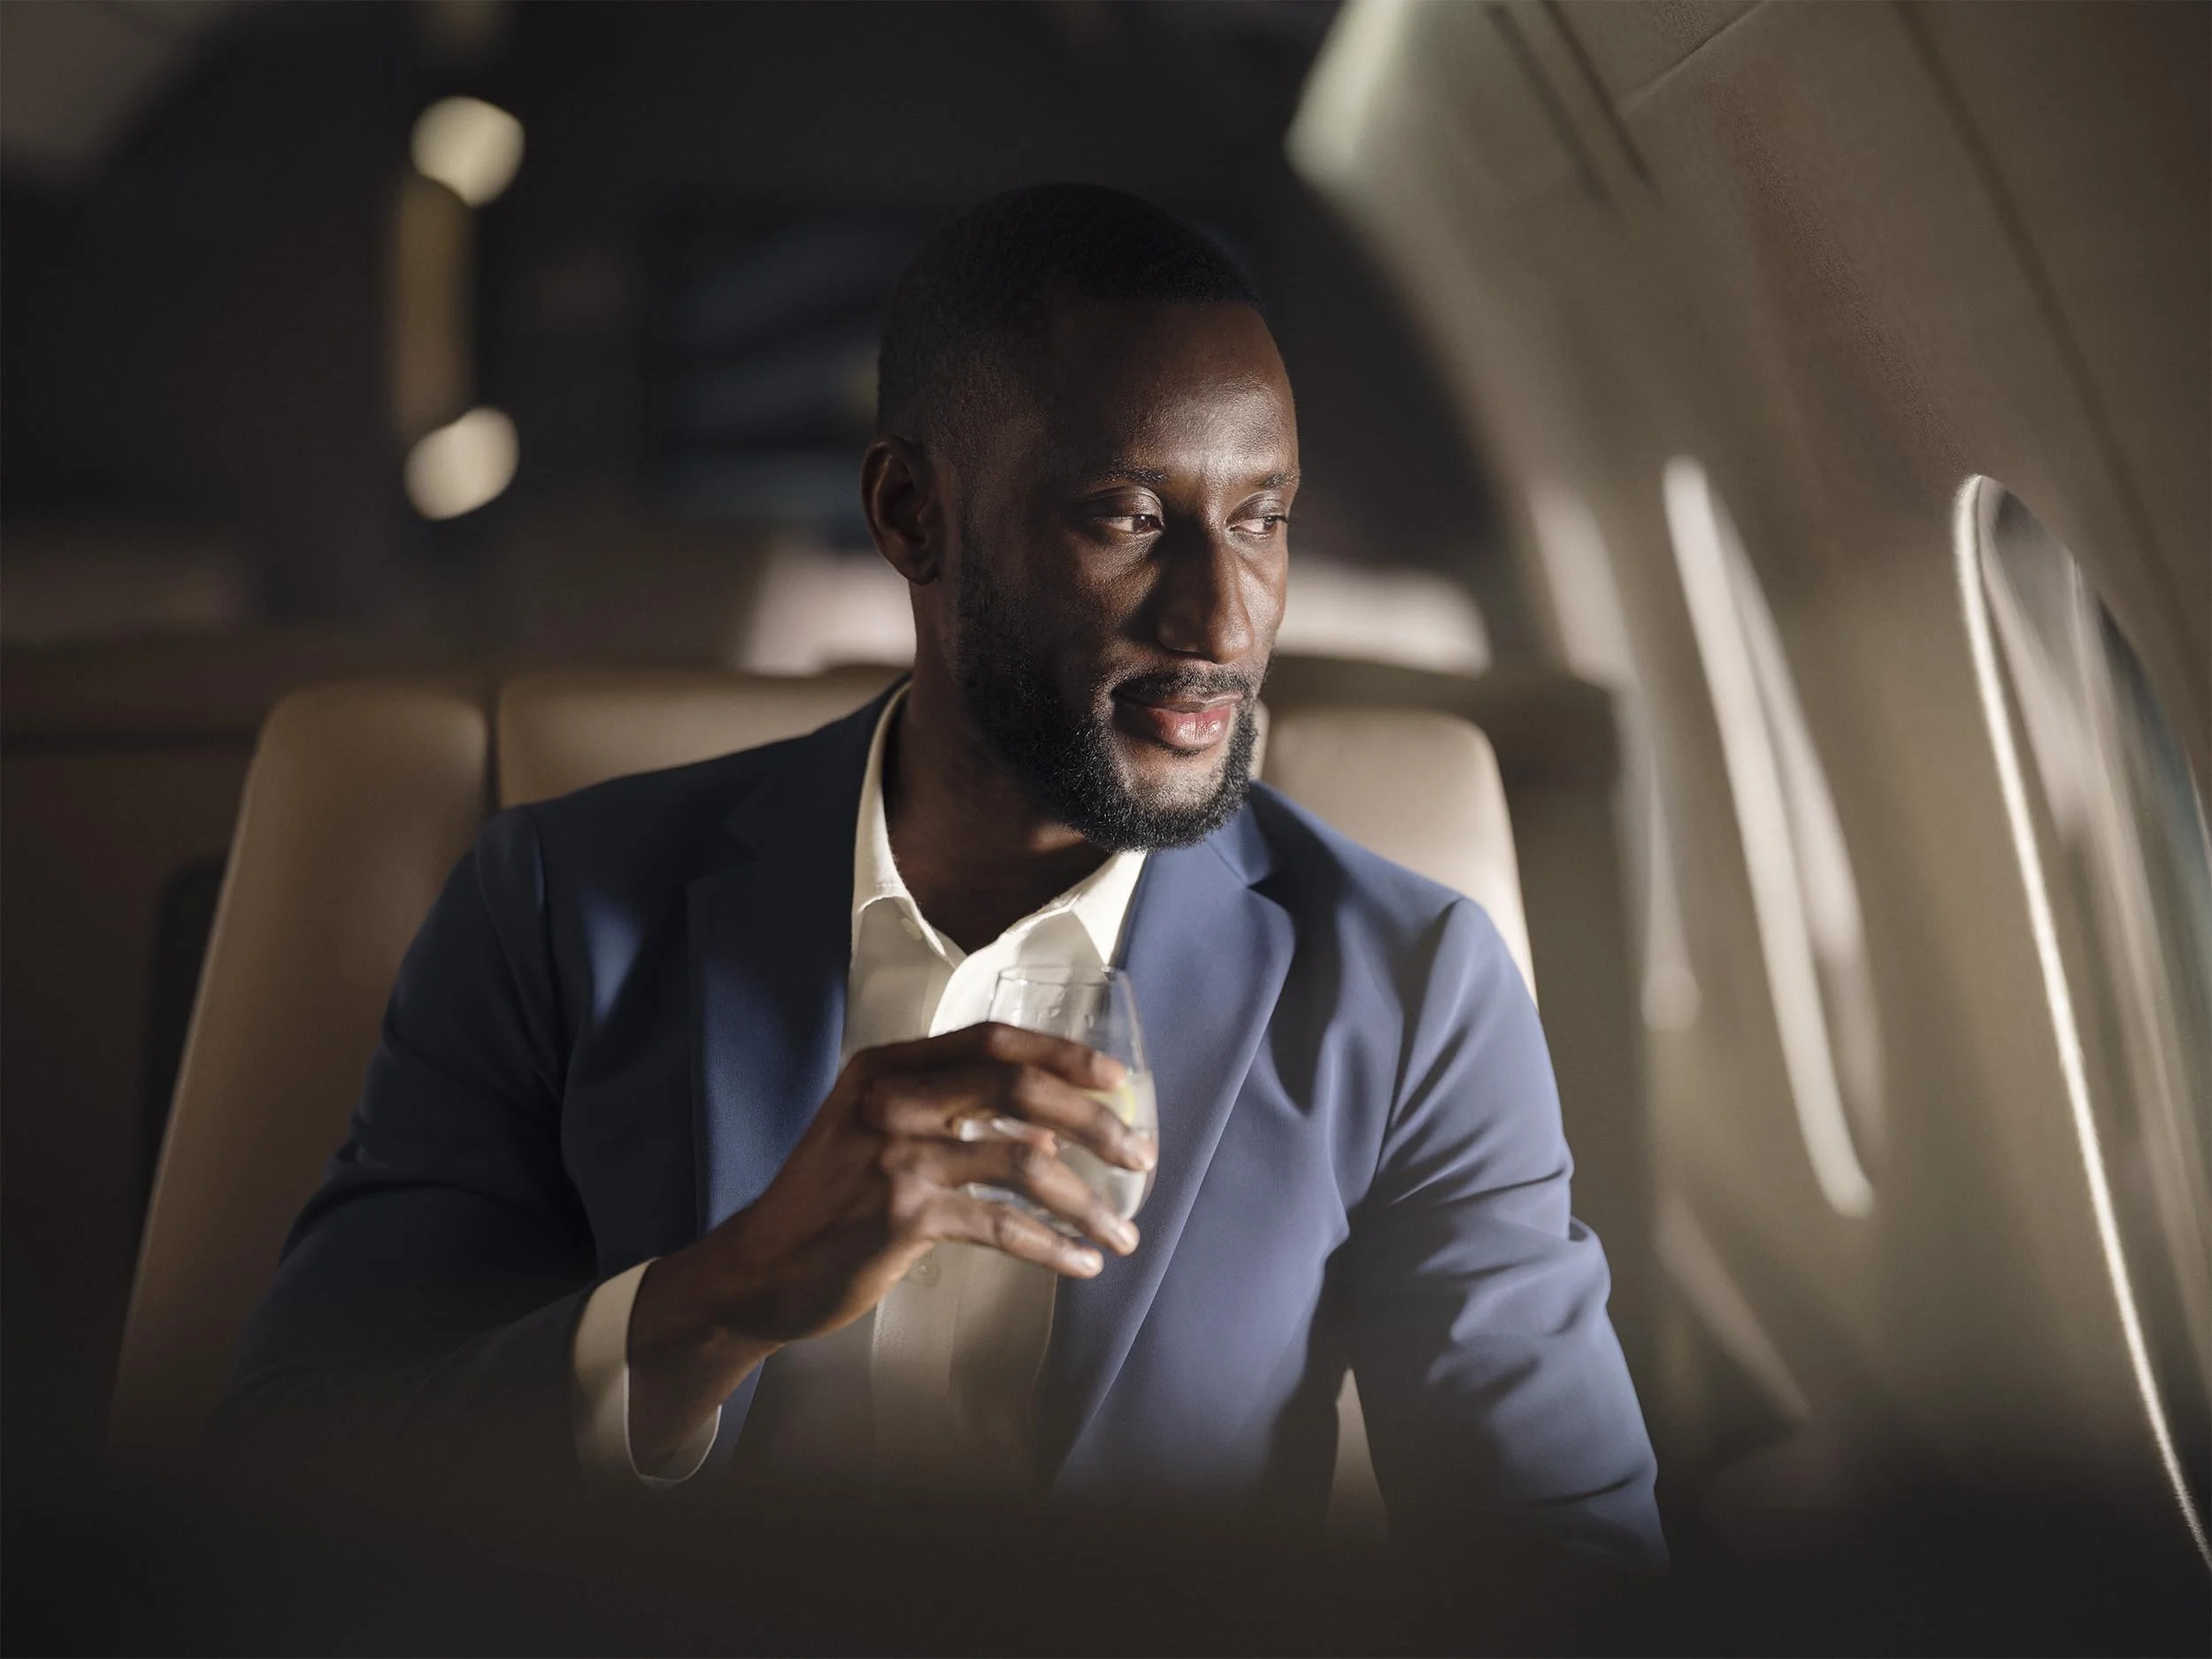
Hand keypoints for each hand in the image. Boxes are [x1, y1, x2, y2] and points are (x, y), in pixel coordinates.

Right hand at [623, 1022, 1157, 1470]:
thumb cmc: (828, 1203)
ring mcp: (896, 1157)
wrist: (758, 1269)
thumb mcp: (878, 1135)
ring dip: (1086, 1201)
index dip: (1064, 1055)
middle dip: (1094, 1122)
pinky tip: (1080, 1264)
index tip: (1118, 1080)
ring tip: (1122, 1235)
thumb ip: (955, 1119)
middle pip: (1019, 1088)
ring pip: (1023, 1164)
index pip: (993, 1040)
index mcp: (889, 1068)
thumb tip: (1049, 1129)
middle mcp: (893, 1100)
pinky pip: (1002, 1226)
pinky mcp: (903, 1217)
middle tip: (1139, 1157)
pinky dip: (1052, 1246)